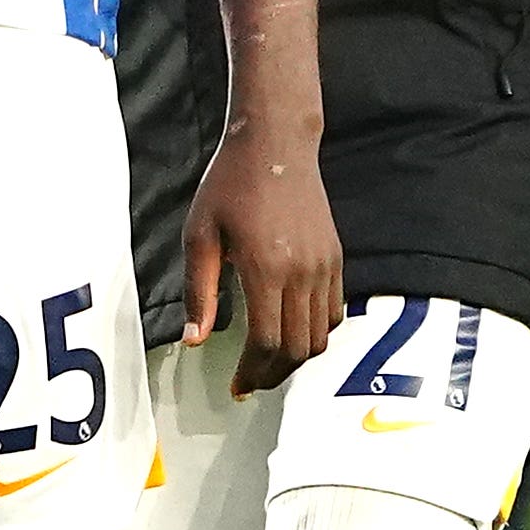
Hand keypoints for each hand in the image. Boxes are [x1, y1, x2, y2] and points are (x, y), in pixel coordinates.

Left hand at [182, 124, 343, 396]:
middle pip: (298, 349)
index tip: (237, 386)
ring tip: (270, 363)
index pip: (267, 343)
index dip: (252, 373)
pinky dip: (317, 333)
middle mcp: (302, 272)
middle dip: (274, 374)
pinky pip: (334, 312)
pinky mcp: (336, 258)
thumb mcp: (200, 236)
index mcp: (265, 268)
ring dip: (296, 359)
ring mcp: (324, 265)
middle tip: (252, 381)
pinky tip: (293, 332)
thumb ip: (198, 293)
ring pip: (321, 336)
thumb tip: (194, 340)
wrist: (275, 144)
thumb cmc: (230, 185)